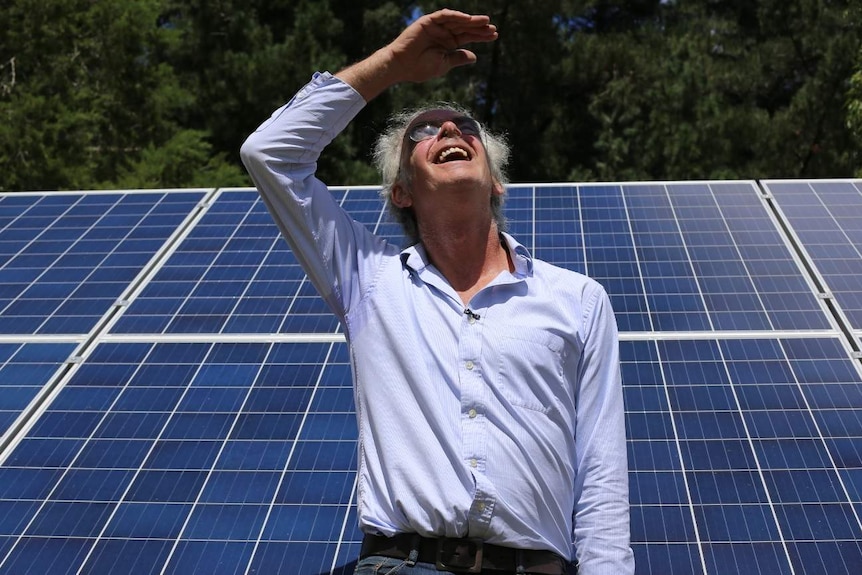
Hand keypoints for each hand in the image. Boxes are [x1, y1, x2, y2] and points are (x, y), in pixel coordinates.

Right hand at [336, 9, 496, 100]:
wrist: (402, 66)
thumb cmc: (420, 68)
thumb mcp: (444, 64)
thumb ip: (458, 58)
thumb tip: (474, 56)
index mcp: (448, 44)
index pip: (467, 37)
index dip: (481, 36)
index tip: (494, 36)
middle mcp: (443, 33)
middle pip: (465, 28)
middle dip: (479, 28)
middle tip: (493, 29)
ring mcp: (436, 27)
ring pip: (457, 21)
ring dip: (471, 21)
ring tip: (485, 22)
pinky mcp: (428, 22)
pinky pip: (444, 15)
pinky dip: (455, 16)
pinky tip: (467, 19)